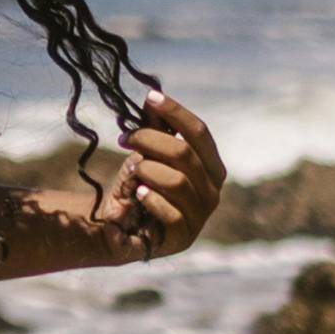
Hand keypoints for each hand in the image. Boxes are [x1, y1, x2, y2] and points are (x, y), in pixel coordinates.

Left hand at [92, 96, 223, 255]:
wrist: (121, 223)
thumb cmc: (141, 183)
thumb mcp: (148, 152)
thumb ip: (155, 128)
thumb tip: (152, 96)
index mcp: (211, 166)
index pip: (199, 132)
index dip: (176, 113)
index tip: (150, 97)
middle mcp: (212, 191)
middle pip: (184, 154)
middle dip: (150, 140)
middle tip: (125, 138)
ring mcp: (200, 216)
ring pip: (176, 182)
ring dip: (147, 170)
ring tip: (133, 172)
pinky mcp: (184, 237)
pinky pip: (169, 212)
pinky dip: (151, 198)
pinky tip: (138, 194)